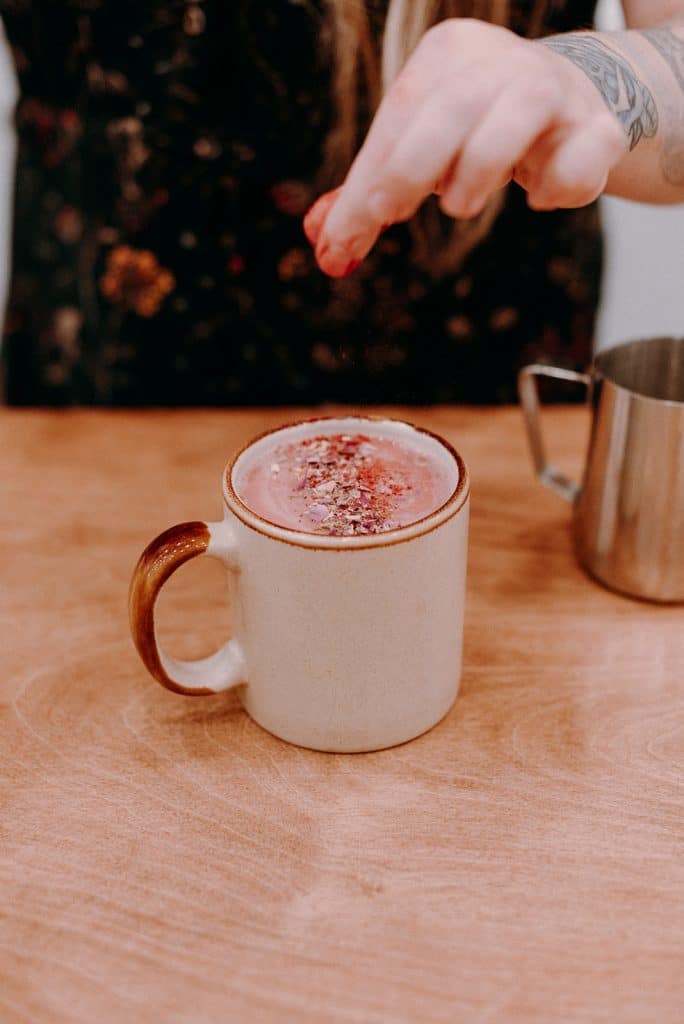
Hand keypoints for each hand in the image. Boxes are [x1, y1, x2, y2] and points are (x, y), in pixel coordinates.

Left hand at [303, 19, 626, 276]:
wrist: (568, 101)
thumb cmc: (474, 128)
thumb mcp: (417, 148)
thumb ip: (370, 194)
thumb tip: (325, 248)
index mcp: (449, 55)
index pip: (402, 111)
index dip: (370, 174)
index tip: (343, 233)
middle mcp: (503, 61)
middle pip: (456, 103)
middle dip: (414, 164)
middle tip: (385, 214)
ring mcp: (556, 90)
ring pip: (520, 114)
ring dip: (481, 168)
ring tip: (459, 204)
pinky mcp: (598, 127)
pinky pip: (586, 152)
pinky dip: (560, 185)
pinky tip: (538, 197)